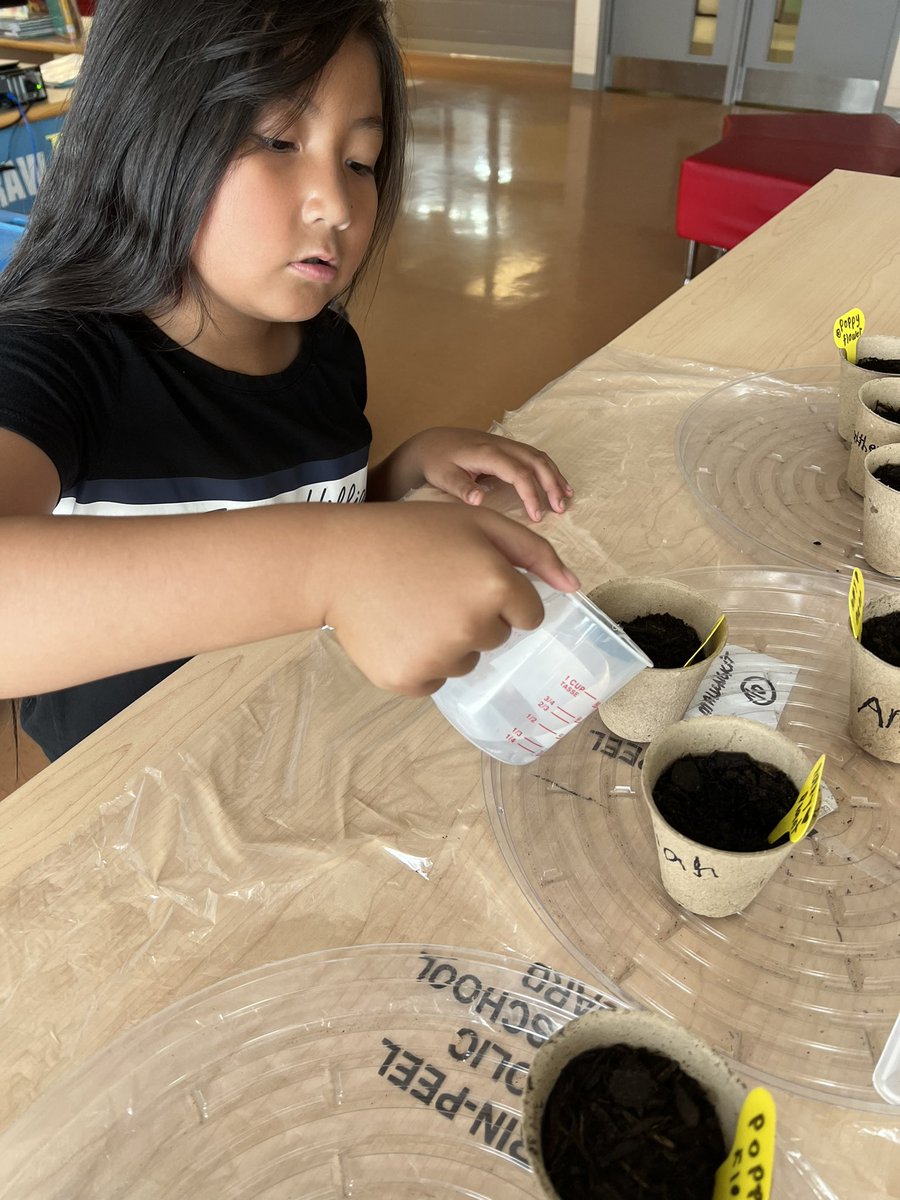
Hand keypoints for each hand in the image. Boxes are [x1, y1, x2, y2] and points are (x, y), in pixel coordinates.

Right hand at [321, 502, 579, 695]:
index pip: (529, 614)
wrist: (337, 559)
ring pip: (465, 661)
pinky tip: (397, 630)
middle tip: (433, 587)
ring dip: (447, 641)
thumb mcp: (478, 524)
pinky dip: (419, 662)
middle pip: (496, 638)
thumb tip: (575, 587)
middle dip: (474, 616)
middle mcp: (474, 626)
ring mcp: (440, 658)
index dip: (501, 595)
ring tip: (412, 606)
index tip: (468, 578)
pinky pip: (434, 680)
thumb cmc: (411, 534)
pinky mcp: (409, 680)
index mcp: (496, 585)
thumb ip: (535, 552)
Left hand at [371, 427, 573, 521]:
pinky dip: (549, 470)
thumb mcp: (443, 476)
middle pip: (536, 462)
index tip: (536, 517)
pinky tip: (558, 485)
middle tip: (559, 510)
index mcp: (488, 453)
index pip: (519, 473)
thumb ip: (461, 488)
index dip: (531, 495)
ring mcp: (507, 444)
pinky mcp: (508, 448)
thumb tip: (479, 500)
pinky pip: (534, 456)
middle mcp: (502, 445)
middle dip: (551, 485)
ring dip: (555, 477)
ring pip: (539, 457)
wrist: (431, 442)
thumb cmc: (436, 461)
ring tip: (565, 499)